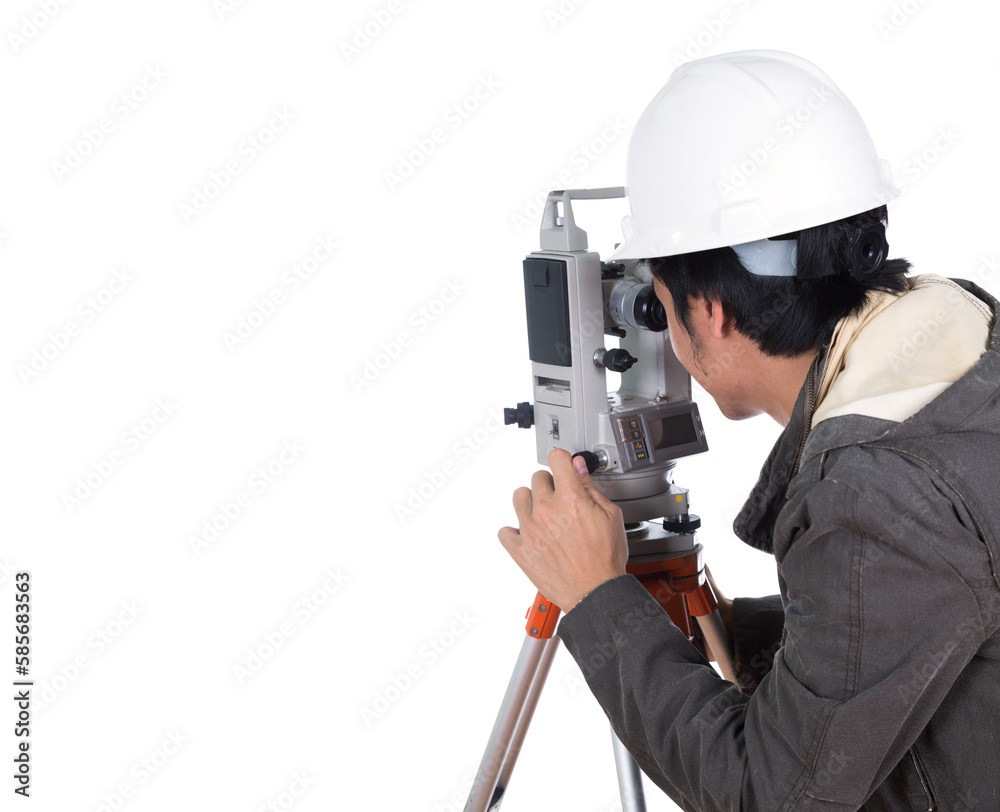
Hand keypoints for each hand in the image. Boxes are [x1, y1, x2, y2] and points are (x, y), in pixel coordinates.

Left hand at [498, 448, 627, 612]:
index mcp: (570, 497)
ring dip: (530, 502)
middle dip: (549, 484)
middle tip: (560, 500)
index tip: (563, 467)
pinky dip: (514, 532)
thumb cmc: (605, 559)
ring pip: (519, 497)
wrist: (595, 592)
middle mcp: (546, 509)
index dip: (562, 461)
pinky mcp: (520, 549)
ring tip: (542, 515)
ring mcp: (530, 529)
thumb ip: (591, 488)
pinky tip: (529, 536)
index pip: (556, 458)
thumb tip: (579, 468)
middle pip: (536, 477)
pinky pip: (504, 531)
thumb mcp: (611, 516)